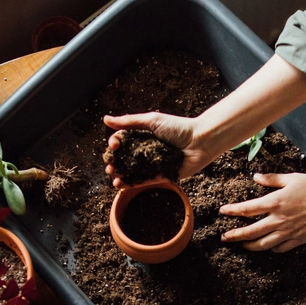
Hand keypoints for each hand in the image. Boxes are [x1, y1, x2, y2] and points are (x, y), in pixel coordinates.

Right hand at [102, 113, 222, 187]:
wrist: (200, 142)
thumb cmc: (178, 128)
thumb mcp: (152, 121)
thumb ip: (129, 121)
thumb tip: (105, 119)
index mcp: (143, 136)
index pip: (122, 141)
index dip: (115, 144)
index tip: (114, 145)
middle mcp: (146, 150)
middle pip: (124, 157)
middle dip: (114, 161)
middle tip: (110, 164)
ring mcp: (152, 164)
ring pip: (131, 171)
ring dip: (119, 174)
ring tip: (112, 175)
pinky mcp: (160, 176)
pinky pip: (143, 181)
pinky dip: (130, 184)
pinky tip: (120, 185)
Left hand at [219, 173, 305, 251]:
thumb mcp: (291, 178)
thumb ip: (271, 179)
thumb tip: (255, 177)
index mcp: (275, 202)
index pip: (247, 209)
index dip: (232, 211)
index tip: (223, 212)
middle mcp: (278, 219)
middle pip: (250, 231)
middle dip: (235, 235)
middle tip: (224, 238)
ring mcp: (288, 232)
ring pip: (263, 244)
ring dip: (249, 246)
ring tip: (242, 246)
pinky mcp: (298, 239)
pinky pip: (280, 248)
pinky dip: (270, 248)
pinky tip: (267, 246)